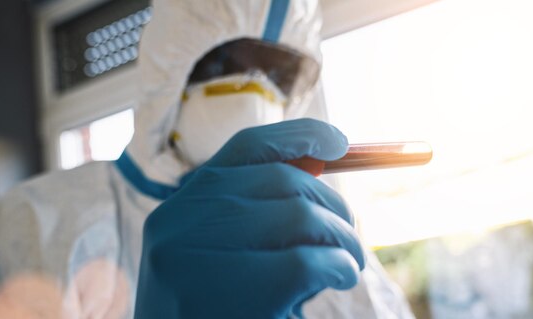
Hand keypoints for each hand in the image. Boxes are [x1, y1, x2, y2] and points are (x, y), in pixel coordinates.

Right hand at [134, 119, 364, 318]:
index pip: (247, 148)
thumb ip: (263, 208)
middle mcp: (179, 221)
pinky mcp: (229, 293)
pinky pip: (310, 261)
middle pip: (284, 180)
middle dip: (334, 205)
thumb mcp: (228, 254)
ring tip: (347, 264)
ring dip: (342, 239)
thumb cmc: (218, 311)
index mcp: (181, 207)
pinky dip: (338, 268)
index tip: (340, 143)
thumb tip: (324, 160)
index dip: (299, 137)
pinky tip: (338, 280)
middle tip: (352, 239)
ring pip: (302, 216)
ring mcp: (195, 257)